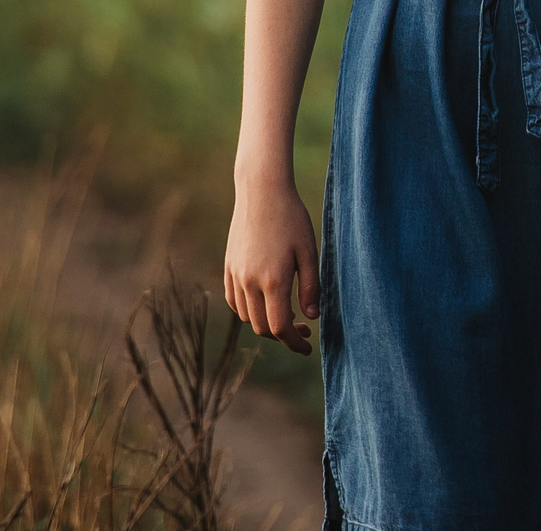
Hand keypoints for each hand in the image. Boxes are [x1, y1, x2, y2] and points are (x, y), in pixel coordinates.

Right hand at [224, 170, 319, 353]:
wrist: (262, 191)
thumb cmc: (291, 218)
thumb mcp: (309, 251)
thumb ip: (310, 287)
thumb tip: (311, 318)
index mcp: (273, 280)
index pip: (280, 327)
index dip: (294, 343)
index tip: (308, 347)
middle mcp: (250, 282)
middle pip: (262, 327)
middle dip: (282, 335)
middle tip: (303, 329)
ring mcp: (236, 275)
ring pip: (247, 316)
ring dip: (265, 323)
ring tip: (285, 314)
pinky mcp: (229, 266)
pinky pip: (234, 300)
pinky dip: (248, 310)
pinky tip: (264, 302)